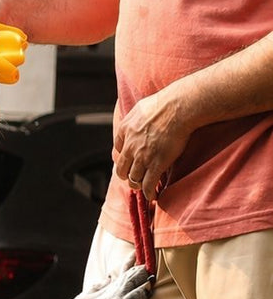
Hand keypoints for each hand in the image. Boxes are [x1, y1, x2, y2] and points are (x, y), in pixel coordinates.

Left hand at [113, 87, 191, 201]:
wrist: (180, 107)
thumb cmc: (166, 103)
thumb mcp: (141, 107)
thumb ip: (135, 116)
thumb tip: (137, 117)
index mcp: (124, 131)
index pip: (117, 151)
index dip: (123, 159)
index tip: (128, 163)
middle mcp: (130, 146)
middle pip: (122, 168)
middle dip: (126, 175)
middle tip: (132, 179)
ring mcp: (142, 157)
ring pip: (133, 178)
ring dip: (137, 184)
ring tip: (142, 187)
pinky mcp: (155, 164)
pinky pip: (148, 184)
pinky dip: (148, 192)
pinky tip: (151, 195)